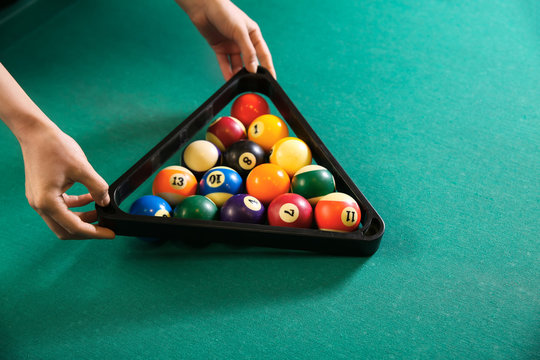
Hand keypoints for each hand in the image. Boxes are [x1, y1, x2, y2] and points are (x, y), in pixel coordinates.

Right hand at [20, 122, 114, 239]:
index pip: (74, 227)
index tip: (111, 234)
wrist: (36, 132)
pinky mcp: (42, 193)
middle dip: (87, 230)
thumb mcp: (82, 168)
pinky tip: (91, 199)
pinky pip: (61, 207)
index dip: (95, 232)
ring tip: (100, 212)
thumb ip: (97, 187)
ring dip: (82, 218)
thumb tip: (105, 202)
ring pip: (63, 219)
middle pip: (66, 229)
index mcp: (48, 202)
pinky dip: (76, 206)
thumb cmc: (56, 147)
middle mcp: (40, 205)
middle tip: (106, 228)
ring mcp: (39, 199)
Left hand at [177, 0, 275, 79]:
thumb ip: (248, 51)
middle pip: (250, 61)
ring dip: (238, 74)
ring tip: (240, 85)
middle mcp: (244, 41)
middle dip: (252, 73)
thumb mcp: (239, 31)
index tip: (271, 80)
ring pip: (237, 64)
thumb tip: (253, 69)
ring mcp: (232, 45)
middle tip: (254, 86)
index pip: (263, 54)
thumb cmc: (224, 12)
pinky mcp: (220, 48)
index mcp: (253, 34)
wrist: (203, 6)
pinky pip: (225, 63)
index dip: (268, 67)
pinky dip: (226, 72)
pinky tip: (229, 81)